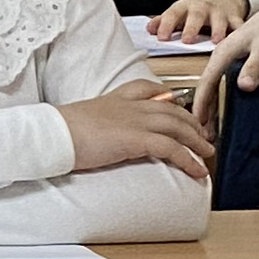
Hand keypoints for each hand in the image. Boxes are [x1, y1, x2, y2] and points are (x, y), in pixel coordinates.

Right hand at [60, 80, 215, 179]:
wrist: (52, 134)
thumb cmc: (59, 131)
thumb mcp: (80, 119)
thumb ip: (96, 122)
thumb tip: (99, 134)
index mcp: (114, 98)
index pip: (147, 88)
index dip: (167, 96)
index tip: (177, 104)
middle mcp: (129, 105)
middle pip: (171, 108)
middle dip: (191, 121)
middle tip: (203, 134)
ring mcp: (134, 120)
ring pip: (177, 126)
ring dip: (196, 140)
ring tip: (207, 152)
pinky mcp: (136, 139)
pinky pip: (171, 148)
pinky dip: (188, 159)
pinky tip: (197, 170)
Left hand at [149, 0, 251, 41]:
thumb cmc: (197, 9)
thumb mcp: (180, 12)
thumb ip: (164, 21)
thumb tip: (149, 29)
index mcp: (185, 7)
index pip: (173, 14)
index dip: (166, 25)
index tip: (162, 37)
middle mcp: (202, 8)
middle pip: (196, 16)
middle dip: (191, 28)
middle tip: (187, 40)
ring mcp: (220, 12)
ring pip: (219, 20)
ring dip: (218, 30)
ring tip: (216, 41)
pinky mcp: (235, 17)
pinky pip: (239, 25)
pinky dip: (240, 32)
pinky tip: (240, 41)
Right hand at [191, 0, 258, 122]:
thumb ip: (254, 66)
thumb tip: (243, 87)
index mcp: (223, 52)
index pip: (207, 81)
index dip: (201, 102)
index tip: (198, 121)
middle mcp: (222, 56)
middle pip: (208, 86)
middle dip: (204, 109)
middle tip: (204, 133)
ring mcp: (230, 59)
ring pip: (216, 86)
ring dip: (212, 106)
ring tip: (212, 127)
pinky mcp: (239, 62)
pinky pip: (224, 83)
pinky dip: (222, 98)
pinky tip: (225, 109)